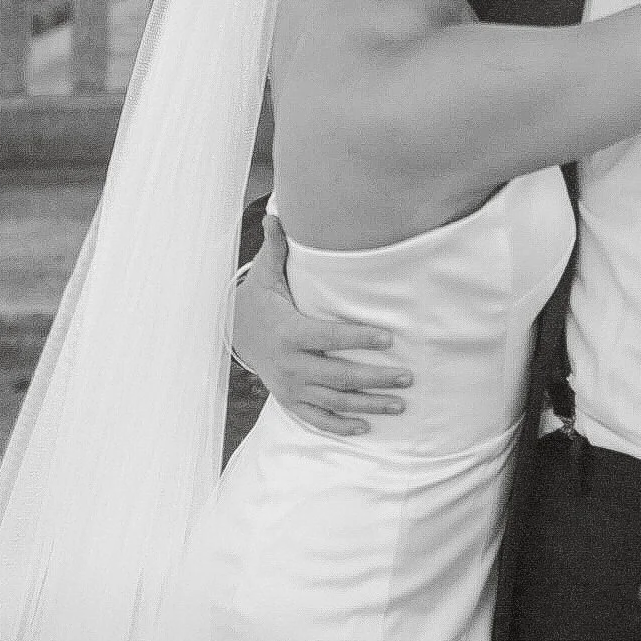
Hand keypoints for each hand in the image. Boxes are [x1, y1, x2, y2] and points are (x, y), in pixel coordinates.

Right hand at [231, 213, 411, 436]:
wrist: (232, 334)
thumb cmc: (259, 300)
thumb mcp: (266, 275)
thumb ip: (277, 248)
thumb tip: (277, 213)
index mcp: (289, 332)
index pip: (329, 336)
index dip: (359, 337)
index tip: (390, 338)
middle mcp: (290, 364)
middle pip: (338, 375)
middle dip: (375, 378)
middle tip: (407, 377)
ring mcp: (290, 386)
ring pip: (333, 400)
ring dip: (367, 404)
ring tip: (399, 404)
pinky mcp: (289, 400)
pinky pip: (316, 418)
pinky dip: (340, 425)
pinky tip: (365, 427)